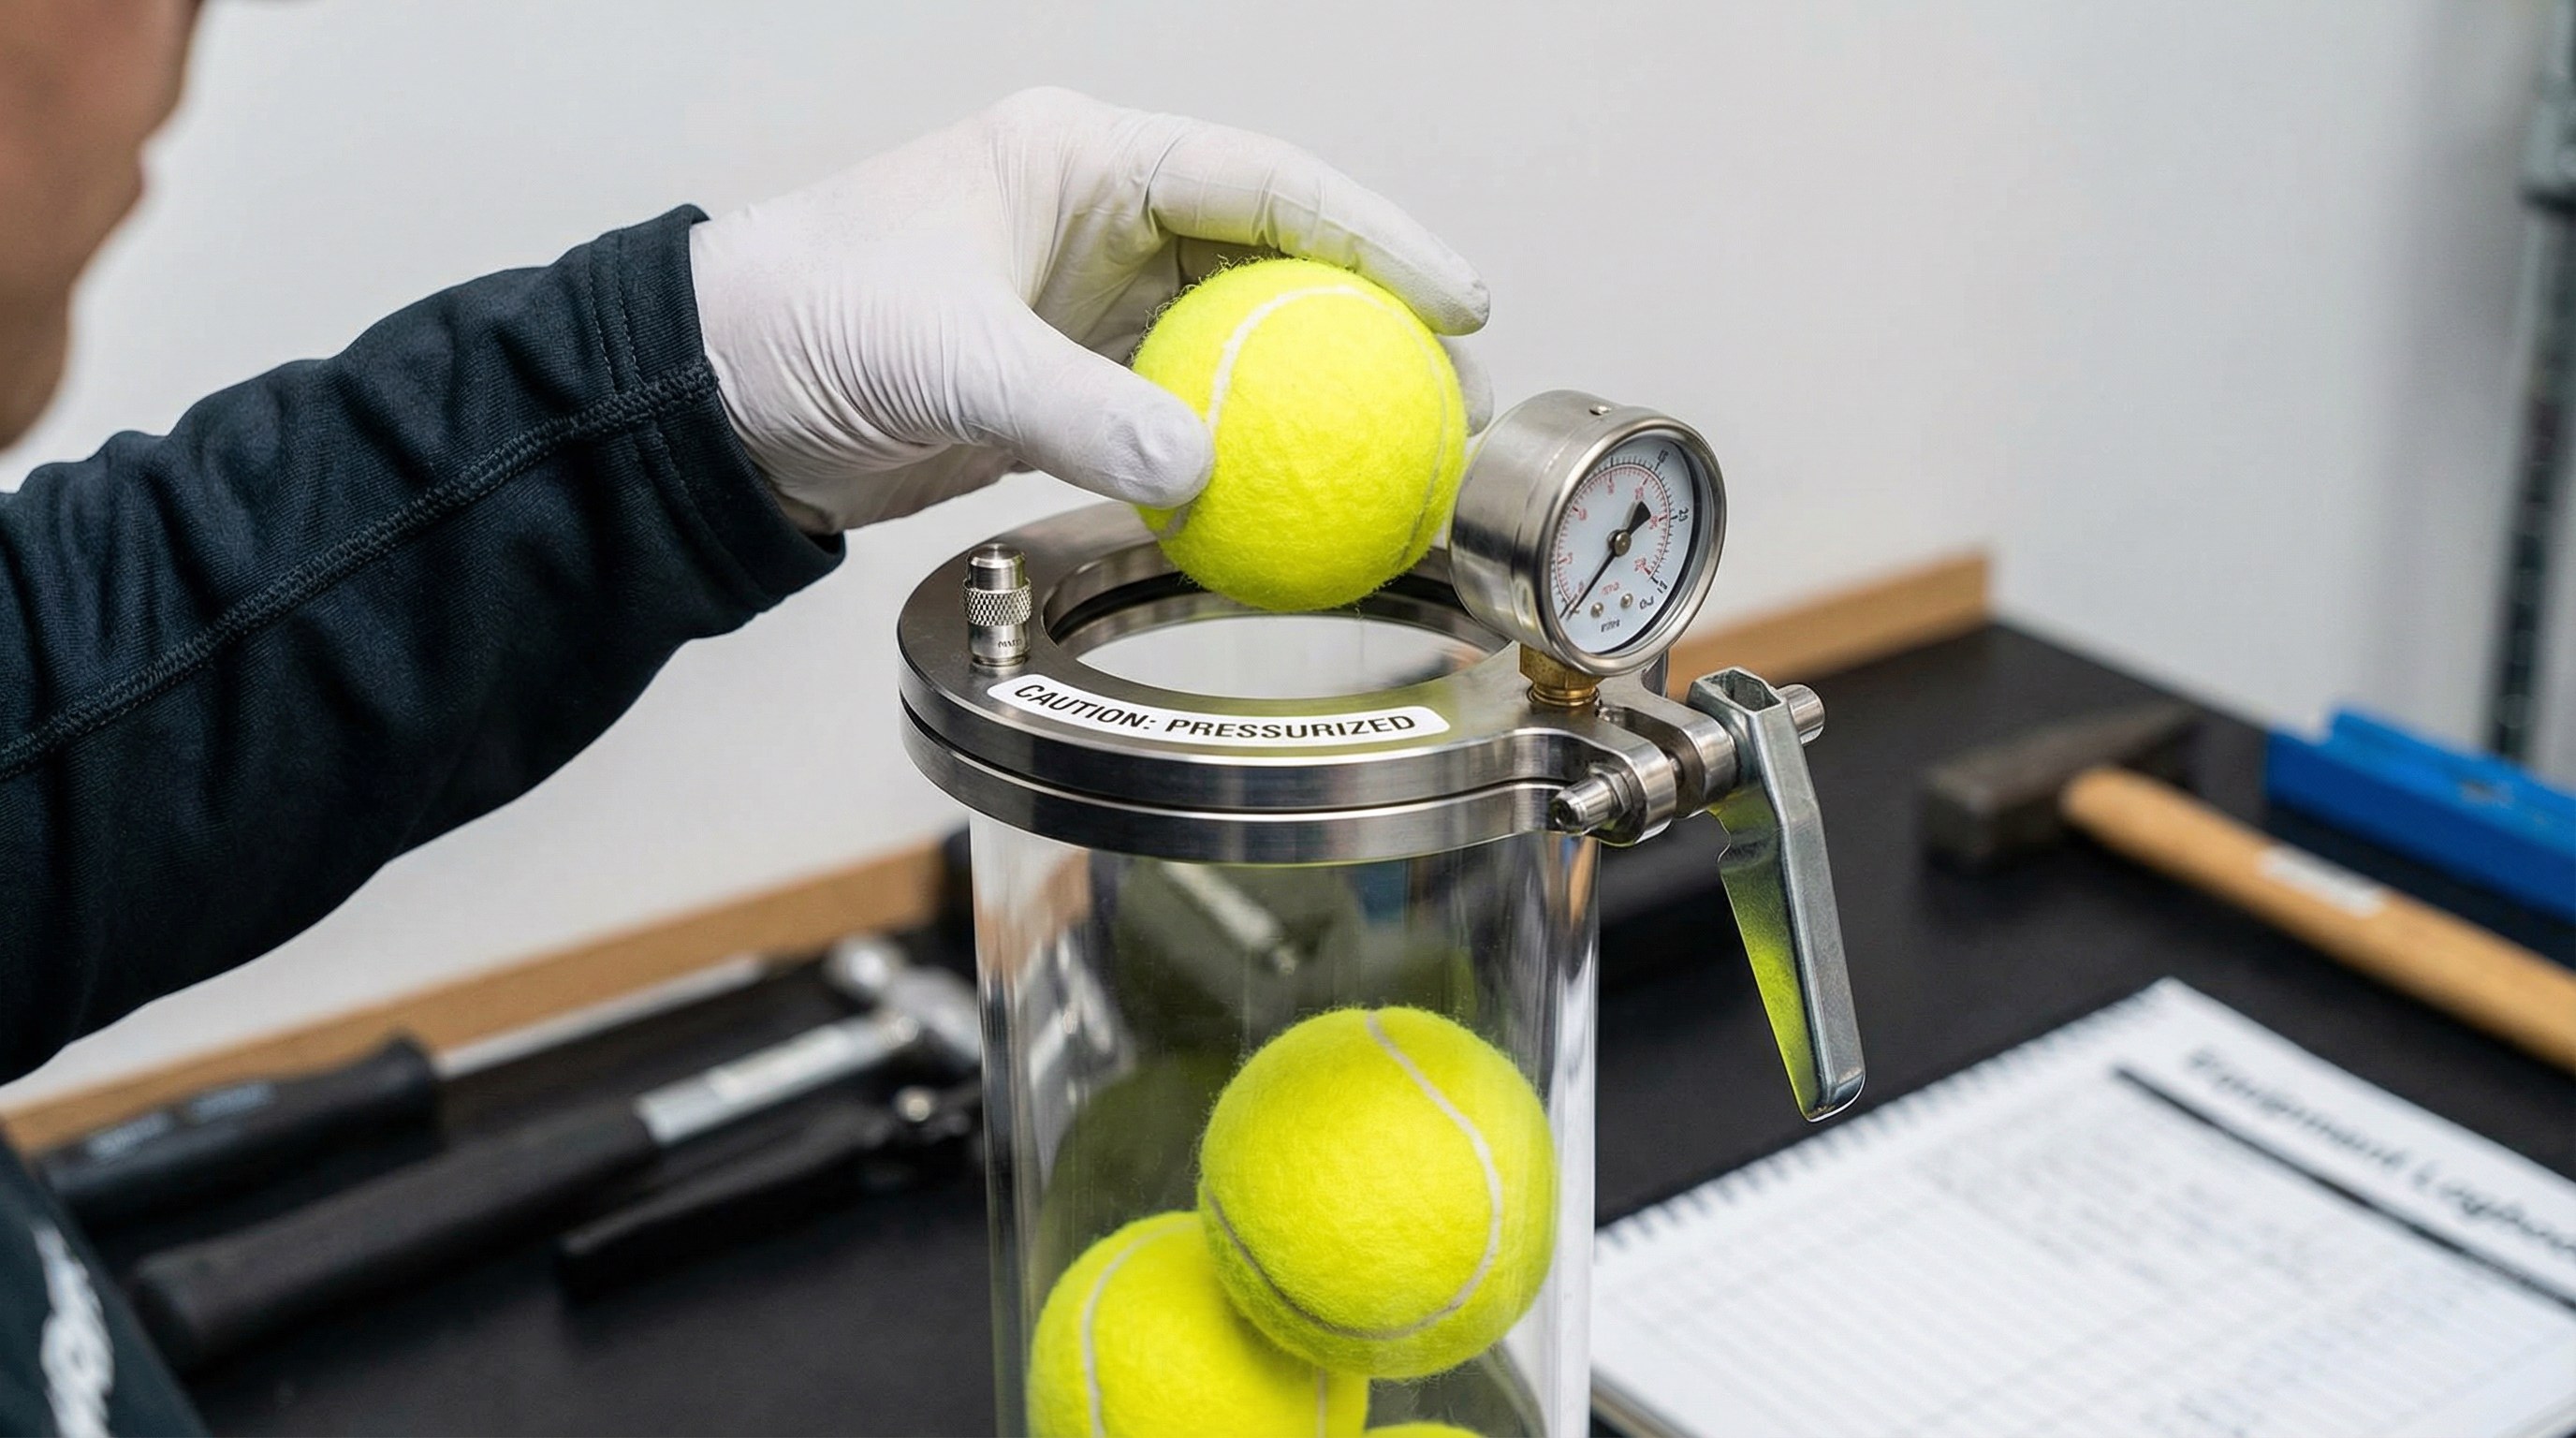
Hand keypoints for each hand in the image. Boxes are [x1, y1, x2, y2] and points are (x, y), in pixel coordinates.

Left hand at [688, 87, 1493, 532]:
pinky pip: (1185, 420)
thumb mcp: (948, 352)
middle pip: (1278, 266)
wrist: (713, 399)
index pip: (1267, 182)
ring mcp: (1092, 310)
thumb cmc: (807, 318)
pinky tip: (1299, 505)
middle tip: (1458, 404)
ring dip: (1320, 405)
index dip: (1377, 236)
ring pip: (1242, 350)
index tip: (1462, 298)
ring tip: (1406, 464)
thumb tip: (1202, 467)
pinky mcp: (1071, 390)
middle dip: (1376, 330)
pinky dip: (1242, 461)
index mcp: (1084, 158)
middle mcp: (1103, 223)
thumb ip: (1074, 410)